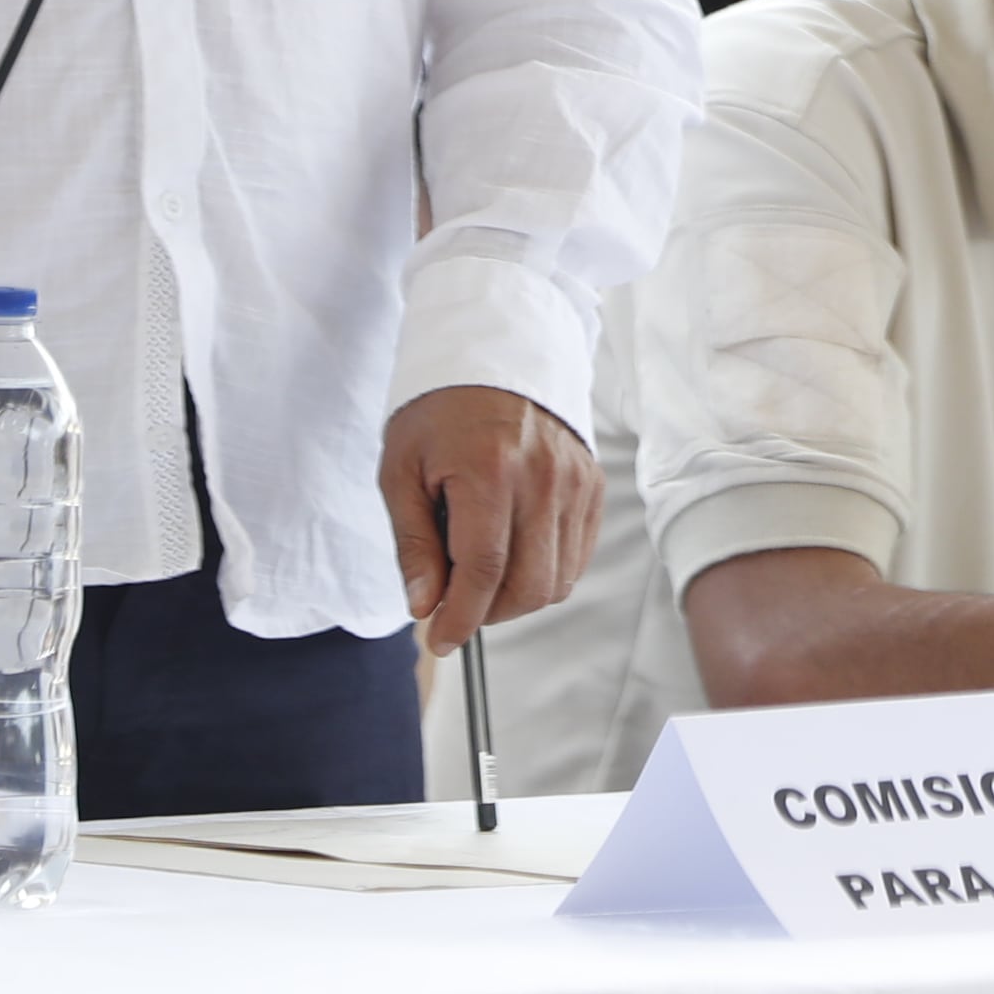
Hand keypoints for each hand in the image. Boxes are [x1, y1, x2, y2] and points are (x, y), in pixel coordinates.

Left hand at [380, 385, 600, 656]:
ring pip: (558, 579)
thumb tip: (426, 606)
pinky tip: (513, 554)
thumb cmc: (438, 412)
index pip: (484, 571)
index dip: (460, 618)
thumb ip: (414, 544)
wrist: (494, 355)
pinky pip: (577, 557)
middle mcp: (543, 477)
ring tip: (482, 575)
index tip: (440, 638)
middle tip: (455, 602)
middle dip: (488, 613)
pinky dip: (545, 572)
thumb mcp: (401, 472)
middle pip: (528, 585)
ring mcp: (575, 481)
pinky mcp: (592, 484)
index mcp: (489, 470)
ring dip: (516, 597)